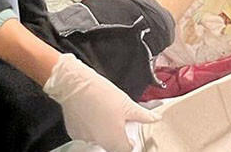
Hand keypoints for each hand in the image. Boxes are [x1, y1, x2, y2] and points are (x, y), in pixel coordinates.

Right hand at [43, 53, 159, 151]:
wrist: (76, 86)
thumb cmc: (102, 94)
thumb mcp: (127, 104)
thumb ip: (143, 115)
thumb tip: (156, 118)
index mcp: (114, 140)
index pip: (126, 149)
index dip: (131, 142)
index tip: (132, 136)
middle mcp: (99, 143)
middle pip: (112, 146)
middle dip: (118, 135)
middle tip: (120, 120)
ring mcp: (85, 139)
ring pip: (99, 139)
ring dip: (104, 131)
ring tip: (106, 113)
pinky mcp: (74, 133)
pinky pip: (87, 134)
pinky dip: (92, 127)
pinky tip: (95, 113)